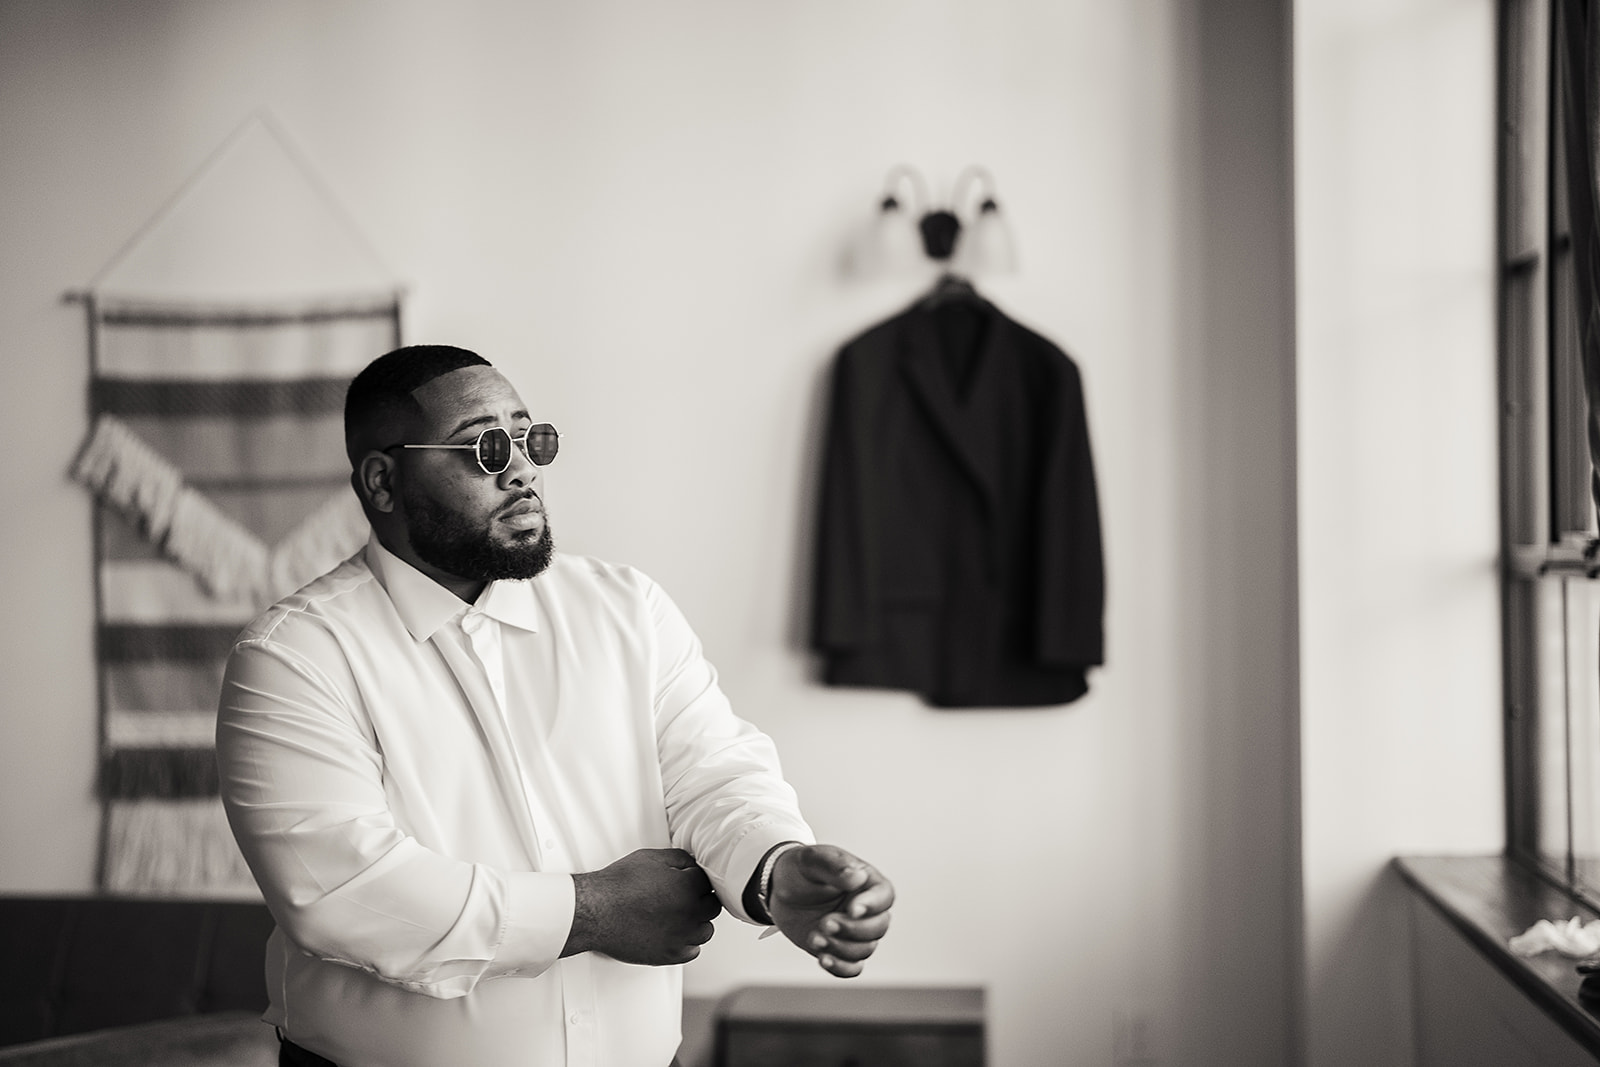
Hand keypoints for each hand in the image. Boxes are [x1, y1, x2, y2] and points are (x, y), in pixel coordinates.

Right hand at [564, 848, 721, 965]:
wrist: (595, 912)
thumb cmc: (618, 884)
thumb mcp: (651, 858)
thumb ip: (680, 859)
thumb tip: (693, 865)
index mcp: (689, 887)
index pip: (709, 881)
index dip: (696, 879)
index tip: (687, 881)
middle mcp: (690, 913)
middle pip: (712, 906)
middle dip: (700, 899)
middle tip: (682, 896)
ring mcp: (681, 937)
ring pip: (705, 930)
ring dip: (697, 921)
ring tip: (678, 915)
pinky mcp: (669, 955)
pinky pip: (692, 951)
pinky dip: (687, 942)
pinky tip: (674, 932)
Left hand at [768, 844, 892, 977]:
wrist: (779, 889)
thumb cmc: (800, 869)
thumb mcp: (812, 859)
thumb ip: (834, 865)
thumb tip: (857, 877)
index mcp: (866, 882)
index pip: (884, 896)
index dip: (872, 906)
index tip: (852, 909)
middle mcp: (866, 909)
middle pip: (878, 927)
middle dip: (852, 929)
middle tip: (825, 923)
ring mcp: (854, 931)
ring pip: (864, 949)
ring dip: (840, 947)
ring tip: (814, 937)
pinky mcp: (840, 949)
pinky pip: (852, 967)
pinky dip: (840, 967)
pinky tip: (823, 959)